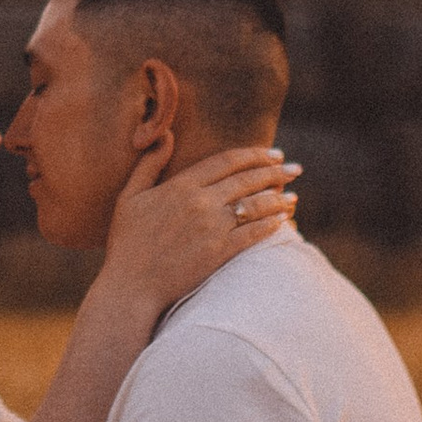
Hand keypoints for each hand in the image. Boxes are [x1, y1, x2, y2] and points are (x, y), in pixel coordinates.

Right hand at [99, 141, 298, 315]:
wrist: (130, 286)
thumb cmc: (126, 243)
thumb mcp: (129, 197)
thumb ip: (149, 164)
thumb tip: (167, 135)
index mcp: (181, 186)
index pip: (227, 161)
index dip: (255, 155)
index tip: (274, 154)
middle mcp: (200, 203)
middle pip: (247, 180)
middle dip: (275, 172)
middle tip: (295, 169)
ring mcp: (211, 228)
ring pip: (255, 205)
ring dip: (278, 198)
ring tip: (293, 195)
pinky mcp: (219, 253)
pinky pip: (253, 234)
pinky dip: (271, 224)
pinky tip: (283, 220)